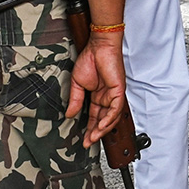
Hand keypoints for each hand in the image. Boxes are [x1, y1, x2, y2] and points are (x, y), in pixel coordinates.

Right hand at [67, 30, 125, 147]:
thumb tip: (70, 114)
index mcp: (97, 95)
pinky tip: (101, 126)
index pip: (94, 116)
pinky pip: (116, 108)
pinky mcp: (118, 90)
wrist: (98, 46)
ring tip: (93, 137)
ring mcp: (114, 94)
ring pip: (111, 117)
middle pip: (103, 120)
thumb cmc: (90, 59)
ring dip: (102, 129)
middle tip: (87, 142)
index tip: (83, 139)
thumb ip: (75, 99)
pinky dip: (108, 119)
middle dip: (95, 133)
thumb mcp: (77, 83)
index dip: (89, 128)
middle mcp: (107, 97)